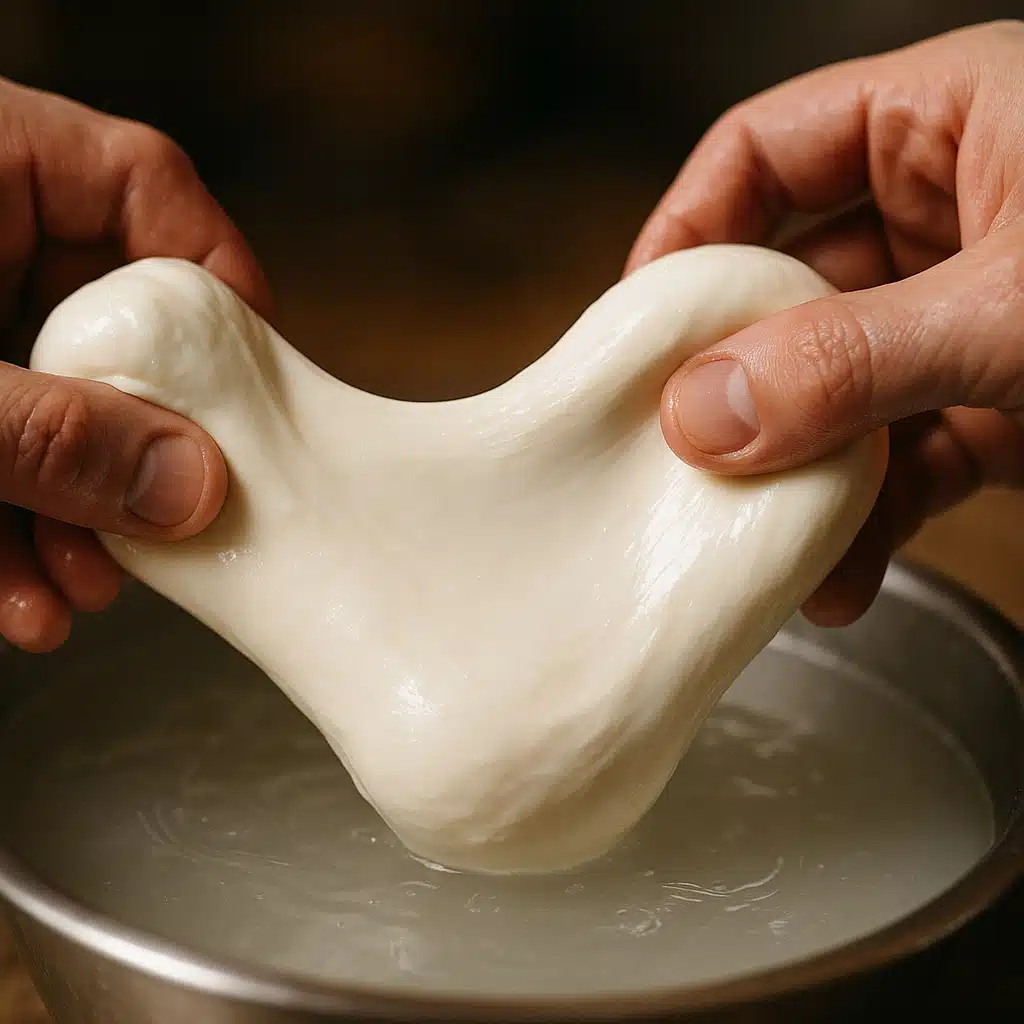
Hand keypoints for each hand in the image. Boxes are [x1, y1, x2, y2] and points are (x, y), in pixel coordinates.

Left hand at [0, 78, 271, 651]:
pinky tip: (19, 599)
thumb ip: (50, 436)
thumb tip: (190, 487)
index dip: (219, 274)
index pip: (142, 184)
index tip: (259, 370)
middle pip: (106, 322)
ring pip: (49, 404)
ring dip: (70, 511)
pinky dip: (4, 528)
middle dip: (135, 444)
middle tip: (168, 521)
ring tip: (81, 592)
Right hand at [625, 20, 1023, 626]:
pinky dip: (864, 515)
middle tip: (683, 459)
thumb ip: (856, 357)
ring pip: (833, 385)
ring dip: (796, 471)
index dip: (684, 231)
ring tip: (762, 548)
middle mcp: (947, 211)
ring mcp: (966, 315)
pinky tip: (841, 573)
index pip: (760, 152)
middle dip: (736, 383)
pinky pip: (895, 452)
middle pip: (784, 285)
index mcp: (947, 122)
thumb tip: (704, 413)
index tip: (634, 329)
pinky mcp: (997, 402)